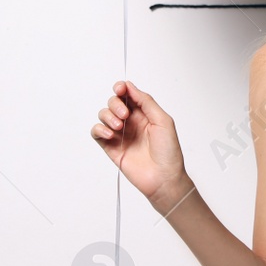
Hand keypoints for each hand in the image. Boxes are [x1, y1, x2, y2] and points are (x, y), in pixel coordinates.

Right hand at [91, 80, 191, 213]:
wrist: (163, 178)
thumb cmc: (168, 152)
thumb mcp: (163, 121)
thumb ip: (146, 102)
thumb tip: (130, 87)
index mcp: (144, 114)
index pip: (128, 95)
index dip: (121, 89)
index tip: (120, 89)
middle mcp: (131, 122)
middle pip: (114, 102)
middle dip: (115, 104)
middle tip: (124, 115)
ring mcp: (120, 134)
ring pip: (104, 115)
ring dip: (108, 116)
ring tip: (119, 127)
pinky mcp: (111, 147)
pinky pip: (97, 132)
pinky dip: (99, 129)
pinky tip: (109, 133)